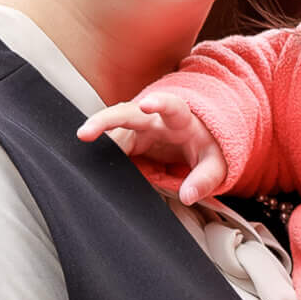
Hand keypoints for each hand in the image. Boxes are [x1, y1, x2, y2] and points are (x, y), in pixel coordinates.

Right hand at [78, 93, 227, 203]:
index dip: (158, 103)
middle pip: (125, 113)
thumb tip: (188, 196)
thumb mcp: (216, 165)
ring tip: (88, 164)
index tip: (146, 104)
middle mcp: (153, 119)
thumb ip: (205, 179)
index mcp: (180, 119)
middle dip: (104, 120)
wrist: (196, 141)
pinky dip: (103, 158)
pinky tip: (94, 169)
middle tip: (84, 134)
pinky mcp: (126, 140)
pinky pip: (111, 148)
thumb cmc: (206, 149)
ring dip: (100, 146)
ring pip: (113, 133)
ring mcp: (136, 129)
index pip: (171, 107)